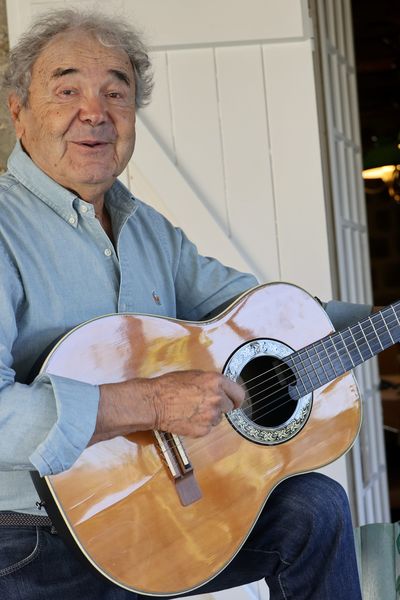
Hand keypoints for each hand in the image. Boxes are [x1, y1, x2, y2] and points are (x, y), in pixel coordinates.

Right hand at [94, 370, 244, 442]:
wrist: (154, 402)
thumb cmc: (170, 385)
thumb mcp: (195, 375)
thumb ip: (212, 382)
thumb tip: (223, 388)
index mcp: (217, 381)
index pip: (239, 394)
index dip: (236, 399)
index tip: (234, 402)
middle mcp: (217, 399)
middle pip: (228, 407)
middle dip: (220, 406)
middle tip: (204, 403)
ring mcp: (211, 416)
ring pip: (218, 418)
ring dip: (209, 415)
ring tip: (192, 409)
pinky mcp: (203, 430)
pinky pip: (208, 428)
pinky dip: (200, 424)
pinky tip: (188, 417)